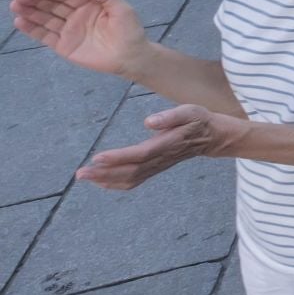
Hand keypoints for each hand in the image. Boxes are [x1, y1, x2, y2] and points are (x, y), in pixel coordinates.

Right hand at [10, 0, 151, 76]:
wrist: (131, 57)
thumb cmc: (129, 31)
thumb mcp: (123, 9)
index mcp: (88, 4)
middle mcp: (75, 16)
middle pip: (51, 6)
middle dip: (34, 0)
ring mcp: (69, 31)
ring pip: (45, 19)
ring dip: (29, 13)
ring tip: (14, 6)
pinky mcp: (64, 46)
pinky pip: (45, 36)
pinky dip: (32, 30)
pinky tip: (19, 22)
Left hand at [78, 103, 229, 189]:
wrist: (212, 137)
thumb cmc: (199, 120)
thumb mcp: (190, 111)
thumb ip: (171, 116)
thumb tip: (148, 122)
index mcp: (168, 144)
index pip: (141, 154)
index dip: (119, 157)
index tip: (97, 157)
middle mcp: (161, 159)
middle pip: (131, 171)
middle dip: (104, 173)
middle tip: (80, 173)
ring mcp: (157, 166)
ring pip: (130, 178)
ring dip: (106, 179)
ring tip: (84, 176)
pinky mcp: (154, 168)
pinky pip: (133, 180)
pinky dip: (115, 183)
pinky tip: (100, 180)